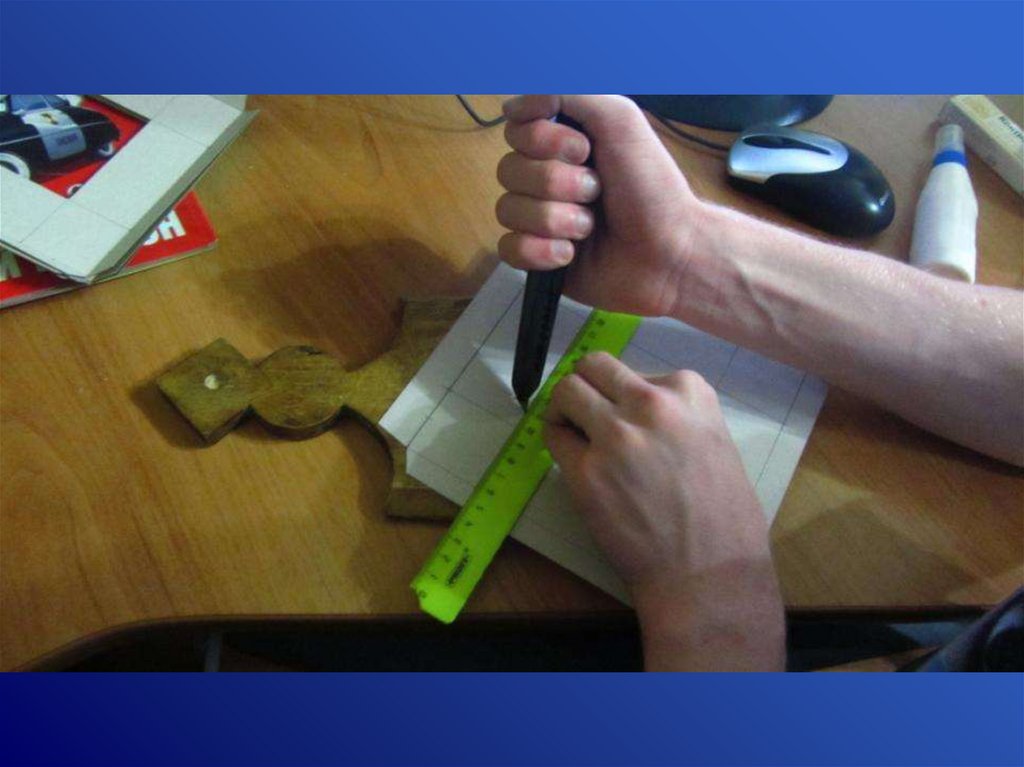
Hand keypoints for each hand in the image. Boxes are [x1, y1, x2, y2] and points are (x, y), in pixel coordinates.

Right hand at [495, 95, 706, 317]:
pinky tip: (570, 254)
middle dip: (556, 182)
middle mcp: (548, 178)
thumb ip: (568, 93)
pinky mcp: (539, 258)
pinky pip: (510, 249)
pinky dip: (541, 251)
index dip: (542, 140)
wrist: (670, 255)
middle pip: (508, 170)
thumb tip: (512, 105)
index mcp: (564, 143)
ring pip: (508, 210)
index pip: (517, 130)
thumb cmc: (653, 189)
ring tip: (590, 227)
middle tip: (597, 191)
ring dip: (555, 218)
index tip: (582, 149)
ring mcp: (541, 220)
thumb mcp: (620, 120)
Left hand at [544, 352, 784, 670]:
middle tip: (585, 413)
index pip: (632, 370)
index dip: (621, 394)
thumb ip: (675, 414)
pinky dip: (557, 442)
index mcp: (689, 391)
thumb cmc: (722, 516)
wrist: (709, 571)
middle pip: (593, 366)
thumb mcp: (712, 439)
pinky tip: (573, 461)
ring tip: (573, 432)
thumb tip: (631, 404)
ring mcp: (615, 435)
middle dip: (585, 386)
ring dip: (564, 408)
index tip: (624, 417)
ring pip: (566, 391)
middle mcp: (650, 403)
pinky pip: (554, 437)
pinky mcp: (586, 471)